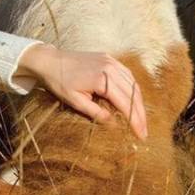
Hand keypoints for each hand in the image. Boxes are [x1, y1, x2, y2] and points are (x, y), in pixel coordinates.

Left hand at [14, 44, 147, 140]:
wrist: (50, 61)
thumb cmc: (59, 82)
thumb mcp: (75, 101)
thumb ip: (96, 113)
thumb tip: (114, 124)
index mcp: (102, 79)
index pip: (125, 103)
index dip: (135, 120)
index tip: (141, 135)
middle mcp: (110, 68)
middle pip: (133, 93)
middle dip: (140, 114)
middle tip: (144, 131)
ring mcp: (111, 61)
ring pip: (133, 83)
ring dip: (139, 102)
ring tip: (140, 119)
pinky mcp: (109, 58)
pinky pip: (127, 75)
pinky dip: (133, 88)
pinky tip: (134, 99)